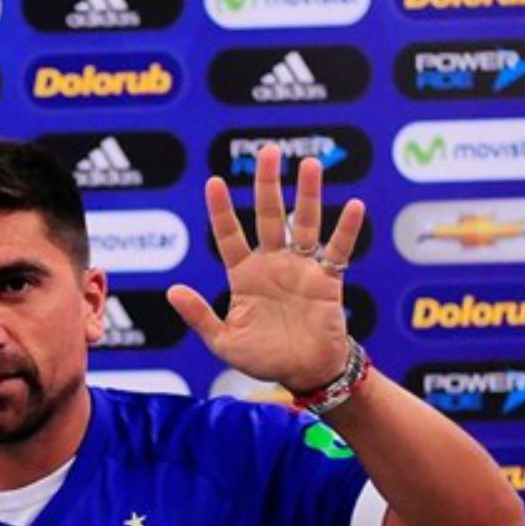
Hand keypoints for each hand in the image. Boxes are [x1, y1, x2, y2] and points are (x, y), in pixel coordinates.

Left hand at [166, 144, 362, 393]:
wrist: (303, 373)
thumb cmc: (262, 358)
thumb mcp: (223, 341)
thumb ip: (199, 316)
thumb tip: (172, 291)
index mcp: (244, 275)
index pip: (229, 235)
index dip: (221, 210)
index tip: (214, 182)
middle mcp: (272, 264)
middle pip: (269, 216)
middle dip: (267, 185)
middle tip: (268, 151)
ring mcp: (302, 268)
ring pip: (305, 223)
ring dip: (308, 195)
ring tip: (310, 164)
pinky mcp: (328, 280)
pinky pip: (338, 250)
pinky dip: (346, 230)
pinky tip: (352, 205)